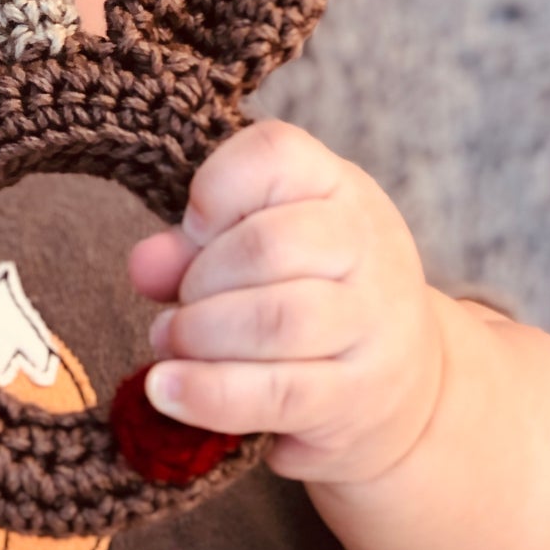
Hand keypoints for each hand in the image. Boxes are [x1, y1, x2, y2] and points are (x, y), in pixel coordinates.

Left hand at [127, 118, 444, 485]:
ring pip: (276, 321)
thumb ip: (192, 248)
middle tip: (180, 305)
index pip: (275, 154)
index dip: (215, 188)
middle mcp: (366, 246)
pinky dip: (208, 393)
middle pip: (268, 245)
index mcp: (337, 188)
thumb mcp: (254, 251)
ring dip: (200, 335)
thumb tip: (145, 265)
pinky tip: (166, 389)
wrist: (403, 378)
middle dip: (199, 280)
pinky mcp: (357, 395)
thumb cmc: (307, 295)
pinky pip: (277, 393)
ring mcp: (370, 323)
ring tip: (170, 343)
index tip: (194, 227)